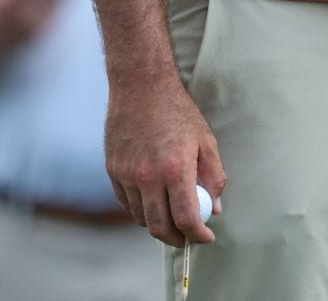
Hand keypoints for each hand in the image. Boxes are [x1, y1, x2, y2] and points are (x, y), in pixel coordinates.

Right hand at [105, 76, 225, 248]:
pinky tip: (154, 203)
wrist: (141, 88)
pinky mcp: (112, 171)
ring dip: (158, 225)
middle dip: (176, 240)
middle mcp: (147, 176)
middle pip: (158, 227)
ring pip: (141, 217)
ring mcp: (126, 175)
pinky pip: (126, 203)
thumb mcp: (206, 141)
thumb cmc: (179, 113)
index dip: (198, 235)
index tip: (206, 238)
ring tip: (173, 218)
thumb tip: (215, 208)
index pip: (186, 217)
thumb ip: (213, 176)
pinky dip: (141, 210)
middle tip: (188, 239)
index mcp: (175, 169)